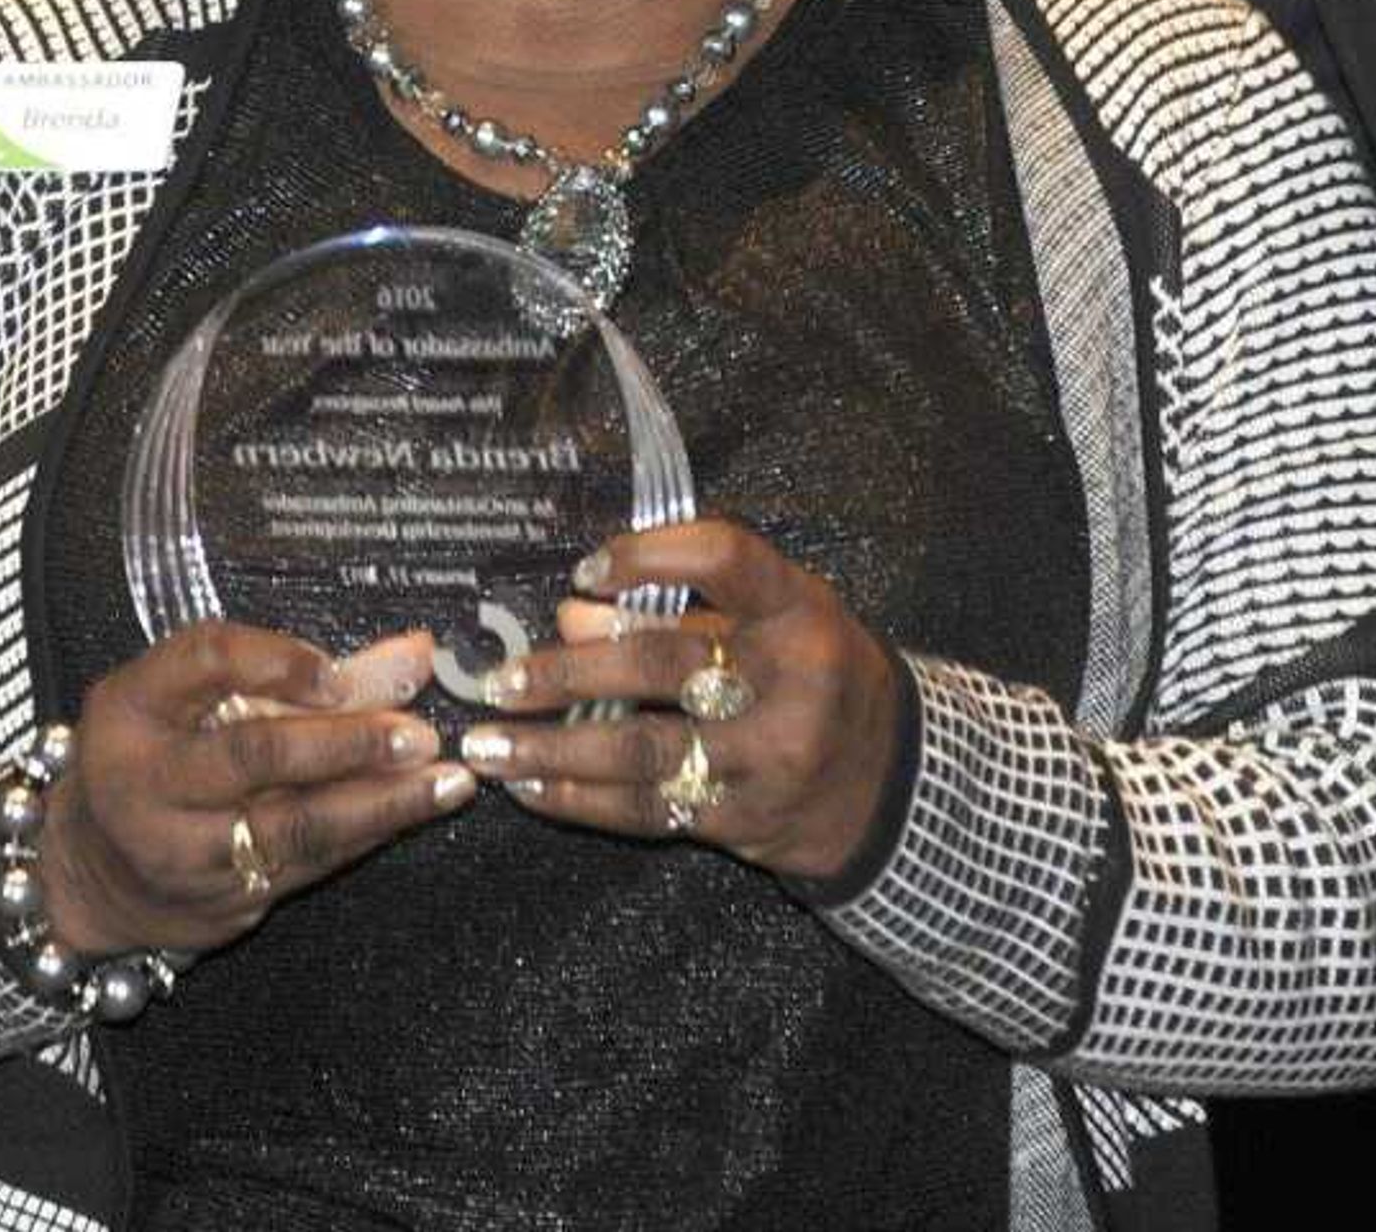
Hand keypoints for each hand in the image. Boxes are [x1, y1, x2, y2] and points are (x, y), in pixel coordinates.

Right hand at [37, 622, 477, 955]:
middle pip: (254, 754)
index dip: (278, 660)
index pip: (205, 660)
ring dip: (381, 803)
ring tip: (447, 781)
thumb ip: (298, 670)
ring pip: (292, 826)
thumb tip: (415, 656)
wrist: (87, 874)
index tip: (341, 670)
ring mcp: (180, 853)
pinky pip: (305, 865)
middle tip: (419, 734)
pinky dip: (366, 834)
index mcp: (131, 708)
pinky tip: (415, 811)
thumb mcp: (191, 696)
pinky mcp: (219, 902)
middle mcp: (146, 782)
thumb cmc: (156, 755)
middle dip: (347, 742)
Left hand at [449, 519, 907, 882]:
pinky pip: (648, 809)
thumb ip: (686, 608)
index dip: (648, 557)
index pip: (725, 558)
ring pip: (644, 749)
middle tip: (498, 680)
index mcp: (800, 609)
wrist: (886, 784)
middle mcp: (791, 679)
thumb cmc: (813, 676)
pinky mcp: (744, 819)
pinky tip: (532, 788)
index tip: (584, 570)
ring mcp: (770, 757)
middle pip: (663, 663)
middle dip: (567, 672)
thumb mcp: (773, 622)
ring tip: (489, 743)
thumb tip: (572, 612)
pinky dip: (580, 800)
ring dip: (554, 747)